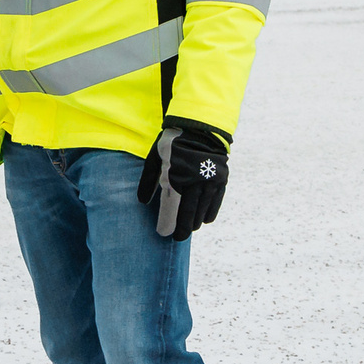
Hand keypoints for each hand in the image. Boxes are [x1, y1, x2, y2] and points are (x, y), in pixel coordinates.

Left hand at [138, 121, 227, 240]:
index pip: (179, 210)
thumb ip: (148, 179)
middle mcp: (197, 182)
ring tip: (190, 227)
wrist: (200, 127)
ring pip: (205, 210)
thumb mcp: (156, 157)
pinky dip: (209, 212)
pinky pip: (216, 201)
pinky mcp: (221, 179)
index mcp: (180, 178)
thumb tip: (142, 201)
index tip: (170, 236)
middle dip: (186, 227)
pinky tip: (204, 220)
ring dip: (197, 221)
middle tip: (179, 237)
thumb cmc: (173, 143)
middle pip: (193, 214)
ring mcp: (211, 181)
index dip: (176, 226)